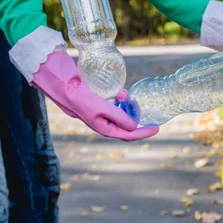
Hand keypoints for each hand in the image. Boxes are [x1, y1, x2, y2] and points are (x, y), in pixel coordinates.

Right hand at [32, 51, 158, 140]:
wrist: (64, 87)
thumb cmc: (81, 99)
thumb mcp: (102, 108)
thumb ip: (119, 117)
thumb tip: (134, 126)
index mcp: (105, 129)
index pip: (129, 135)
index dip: (144, 132)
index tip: (157, 128)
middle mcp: (106, 124)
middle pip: (128, 124)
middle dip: (134, 113)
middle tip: (136, 100)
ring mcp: (104, 115)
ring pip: (123, 113)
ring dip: (127, 104)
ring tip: (124, 94)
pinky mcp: (102, 106)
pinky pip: (117, 105)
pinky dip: (121, 99)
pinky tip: (120, 92)